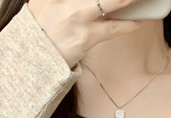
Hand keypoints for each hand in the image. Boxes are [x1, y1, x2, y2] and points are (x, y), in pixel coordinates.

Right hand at [27, 0, 144, 68]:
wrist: (30, 59)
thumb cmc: (38, 30)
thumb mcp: (41, 1)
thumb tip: (91, 1)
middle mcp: (65, 1)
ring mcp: (76, 17)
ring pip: (112, 2)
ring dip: (129, 0)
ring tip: (141, 0)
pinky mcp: (86, 37)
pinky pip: (113, 28)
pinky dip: (129, 24)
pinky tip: (139, 20)